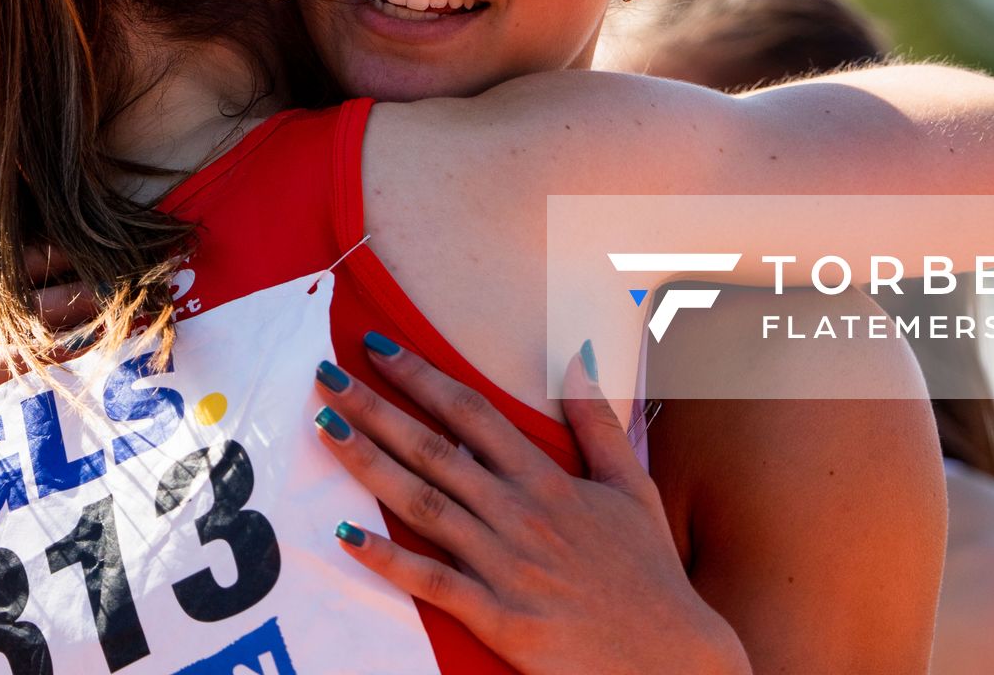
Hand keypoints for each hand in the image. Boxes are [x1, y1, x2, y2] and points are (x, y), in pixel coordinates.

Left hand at [310, 335, 750, 674]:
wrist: (670, 655)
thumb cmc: (648, 571)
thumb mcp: (631, 485)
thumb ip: (599, 420)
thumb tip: (576, 355)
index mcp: (548, 479)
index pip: (472, 414)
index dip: (423, 377)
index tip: (379, 348)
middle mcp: (520, 513)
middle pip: (434, 450)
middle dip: (376, 408)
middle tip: (326, 375)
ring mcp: (506, 565)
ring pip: (423, 504)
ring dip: (368, 464)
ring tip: (324, 429)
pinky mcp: (498, 617)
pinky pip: (431, 581)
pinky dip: (386, 557)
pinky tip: (345, 534)